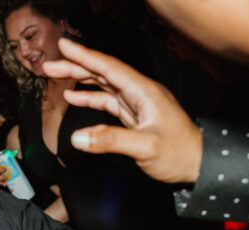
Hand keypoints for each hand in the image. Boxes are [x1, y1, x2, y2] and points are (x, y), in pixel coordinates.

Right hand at [42, 38, 201, 183]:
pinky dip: (90, 97)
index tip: (64, 46)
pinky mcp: (134, 117)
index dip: (85, 56)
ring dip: (80, 80)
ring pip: (104, 86)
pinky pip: (108, 102)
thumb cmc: (180, 154)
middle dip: (76, 66)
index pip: (109, 68)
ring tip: (56, 77)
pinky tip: (75, 96)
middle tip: (50, 66)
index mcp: (144, 92)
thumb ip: (111, 140)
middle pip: (103, 73)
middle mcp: (140, 93)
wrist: (198, 165)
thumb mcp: (146, 147)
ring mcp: (137, 104)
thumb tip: (78, 137)